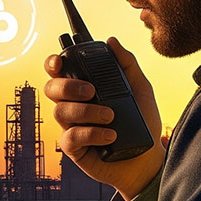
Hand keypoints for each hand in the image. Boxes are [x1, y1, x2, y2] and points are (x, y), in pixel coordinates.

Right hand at [43, 37, 164, 198]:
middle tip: (91, 90)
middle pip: (51, 89)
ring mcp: (71, 127)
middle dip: (68, 86)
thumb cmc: (142, 122)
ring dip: (86, 111)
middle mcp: (73, 105)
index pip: (58, 72)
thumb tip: (112, 41)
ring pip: (60, 111)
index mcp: (83, 88)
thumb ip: (127, 64)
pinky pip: (71, 136)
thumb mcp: (140, 90)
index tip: (60, 61)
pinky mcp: (73, 148)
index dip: (53, 64)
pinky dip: (91, 133)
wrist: (149, 158)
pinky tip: (110, 135)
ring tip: (111, 116)